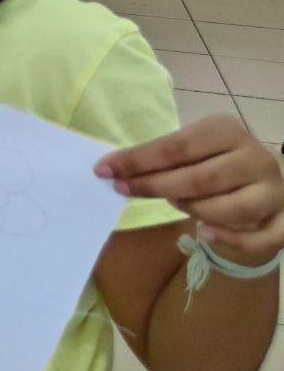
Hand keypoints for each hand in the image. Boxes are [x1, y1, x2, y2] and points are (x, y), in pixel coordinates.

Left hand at [97, 115, 283, 264]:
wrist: (264, 181)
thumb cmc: (214, 162)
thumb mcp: (192, 149)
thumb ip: (161, 157)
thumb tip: (111, 167)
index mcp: (228, 131)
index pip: (176, 147)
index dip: (137, 161)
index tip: (103, 170)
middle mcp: (256, 158)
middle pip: (198, 179)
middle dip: (153, 187)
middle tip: (122, 190)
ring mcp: (273, 191)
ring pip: (229, 209)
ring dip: (193, 210)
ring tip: (175, 203)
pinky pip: (258, 238)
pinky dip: (230, 239)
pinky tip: (206, 234)